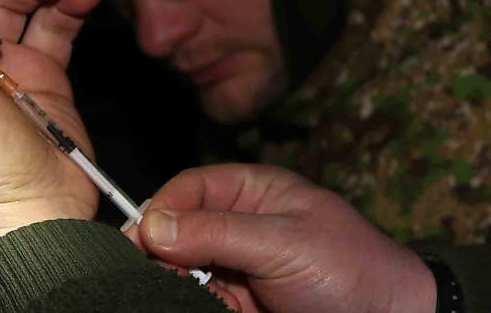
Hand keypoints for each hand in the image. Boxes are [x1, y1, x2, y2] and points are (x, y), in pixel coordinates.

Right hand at [131, 164, 435, 312]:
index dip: (159, 211)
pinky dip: (189, 304)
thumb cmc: (352, 270)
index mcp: (252, 192)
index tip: (138, 241)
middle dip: (160, 254)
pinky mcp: (237, 306)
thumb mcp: (284, 242)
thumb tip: (153, 226)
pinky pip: (197, 301)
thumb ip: (218, 232)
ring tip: (180, 296)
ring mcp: (237, 269)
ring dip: (173, 285)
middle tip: (150, 276)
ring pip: (181, 272)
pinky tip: (197, 306)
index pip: (187, 189)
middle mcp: (238, 226)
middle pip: (176, 232)